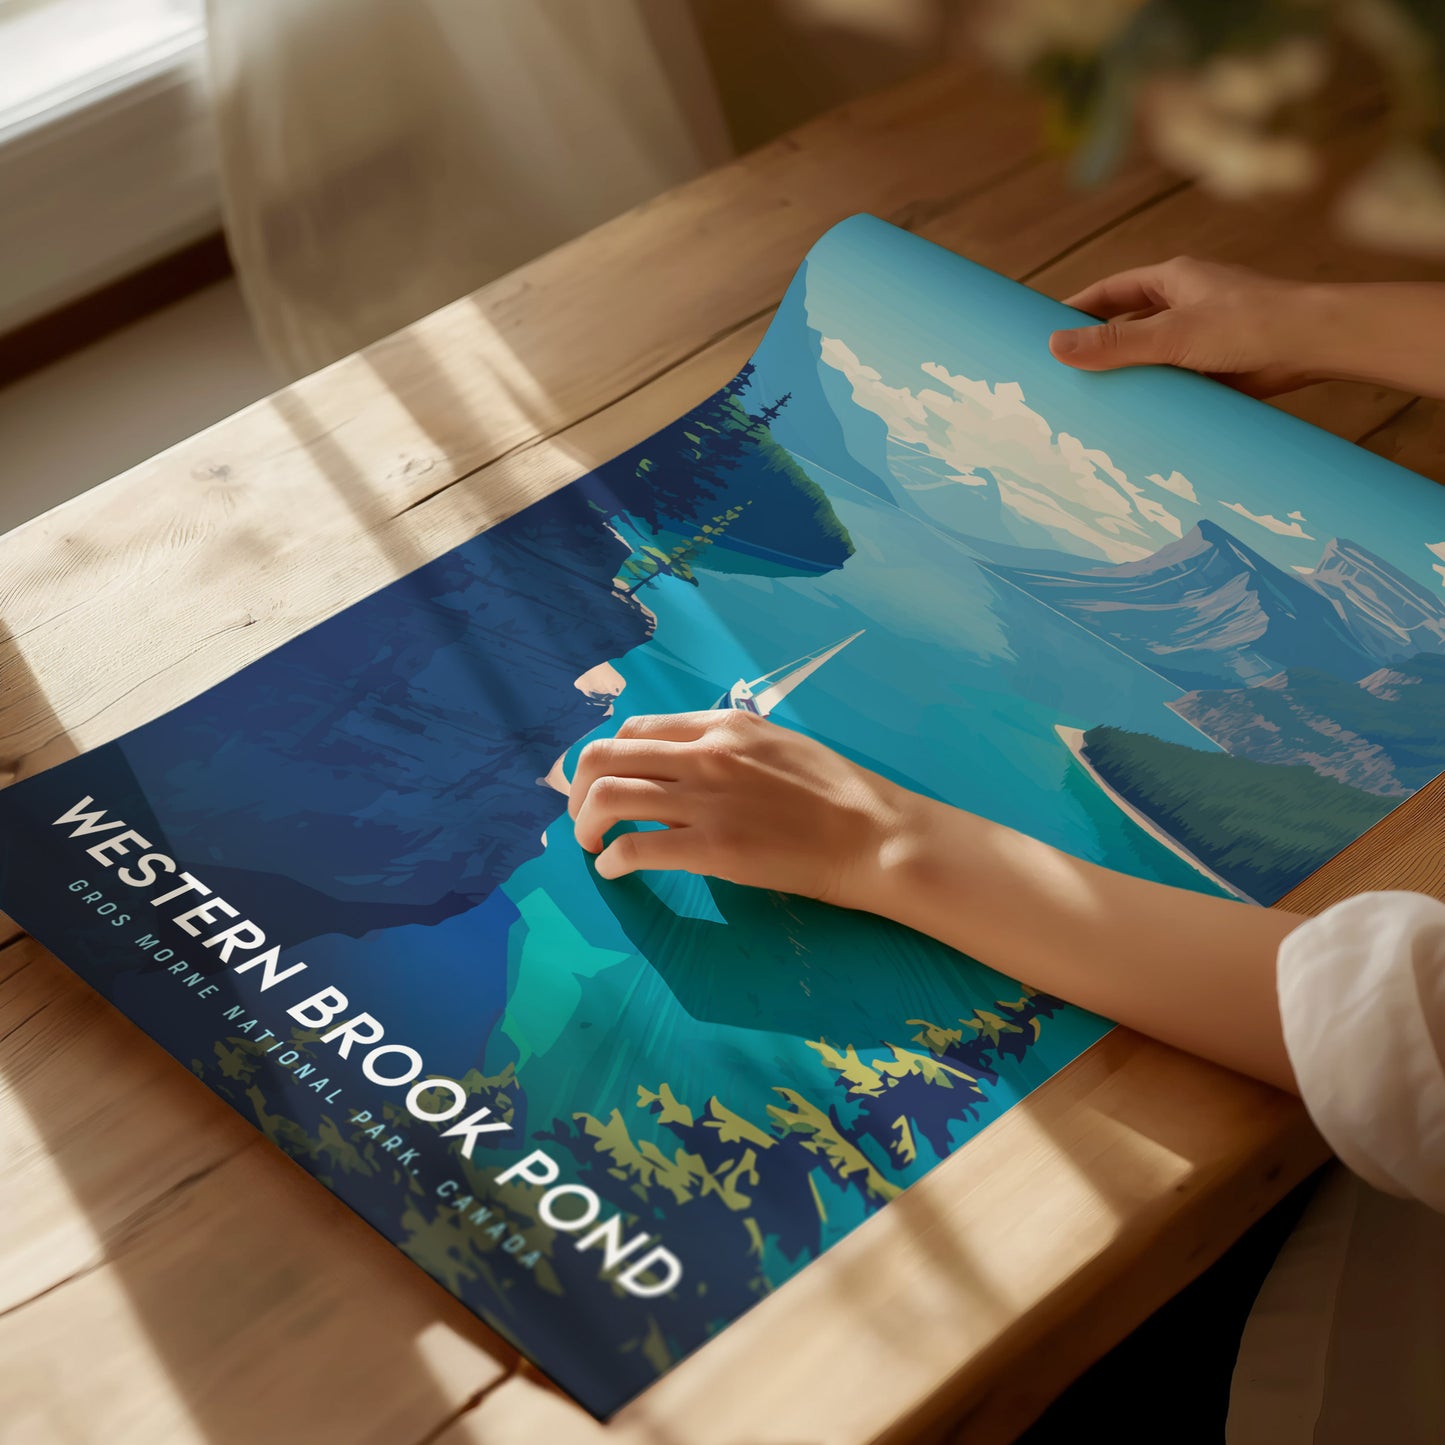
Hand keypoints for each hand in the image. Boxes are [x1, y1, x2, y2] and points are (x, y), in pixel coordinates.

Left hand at [568, 710, 911, 906]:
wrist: (872, 834)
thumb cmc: (833, 793)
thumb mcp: (774, 745)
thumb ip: (722, 748)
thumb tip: (677, 770)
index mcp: (720, 725)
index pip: (634, 729)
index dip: (607, 758)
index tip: (603, 784)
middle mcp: (704, 753)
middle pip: (605, 757)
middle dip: (578, 790)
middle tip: (583, 818)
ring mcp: (706, 800)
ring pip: (607, 798)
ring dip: (585, 824)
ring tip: (592, 845)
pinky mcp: (712, 848)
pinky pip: (635, 847)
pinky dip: (611, 860)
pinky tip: (615, 871)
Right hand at [1048, 256, 1317, 396]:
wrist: (1315, 345)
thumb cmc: (1249, 324)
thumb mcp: (1172, 334)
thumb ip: (1114, 343)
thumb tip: (1054, 347)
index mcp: (1173, 280)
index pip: (1111, 291)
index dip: (1077, 309)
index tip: (1045, 331)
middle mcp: (1186, 304)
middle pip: (1128, 325)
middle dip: (1099, 347)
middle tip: (1061, 374)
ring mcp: (1203, 337)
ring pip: (1151, 356)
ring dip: (1128, 376)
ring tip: (1091, 403)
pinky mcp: (1218, 367)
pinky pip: (1175, 381)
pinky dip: (1156, 396)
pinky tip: (1136, 418)